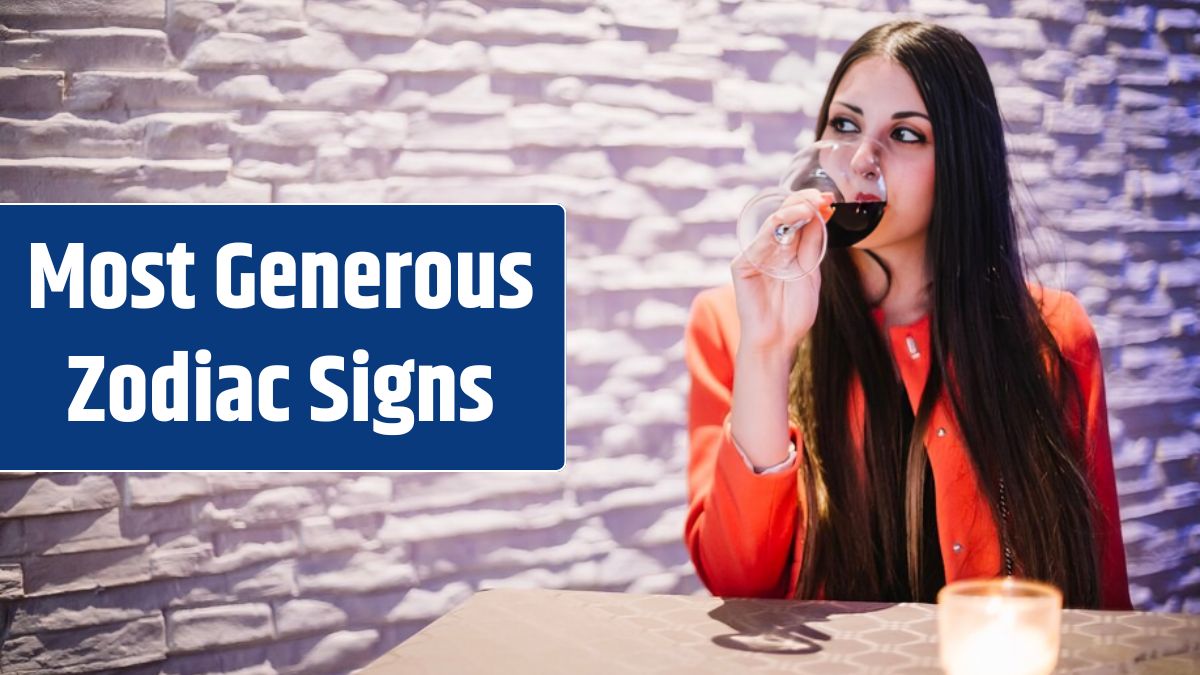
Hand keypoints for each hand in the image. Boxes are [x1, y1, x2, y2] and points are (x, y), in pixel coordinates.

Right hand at [731, 189, 832, 360]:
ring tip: (810, 205)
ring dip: (791, 212)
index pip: (797, 220)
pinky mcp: (742, 266)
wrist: (779, 340)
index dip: (811, 206)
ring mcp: (754, 256)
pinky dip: (774, 231)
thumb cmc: (794, 312)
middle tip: (821, 197)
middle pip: (783, 217)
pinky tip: (790, 222)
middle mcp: (769, 249)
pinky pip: (758, 243)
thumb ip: (812, 245)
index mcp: (786, 251)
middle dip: (802, 203)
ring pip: (771, 225)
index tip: (830, 200)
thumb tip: (820, 214)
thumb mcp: (811, 273)